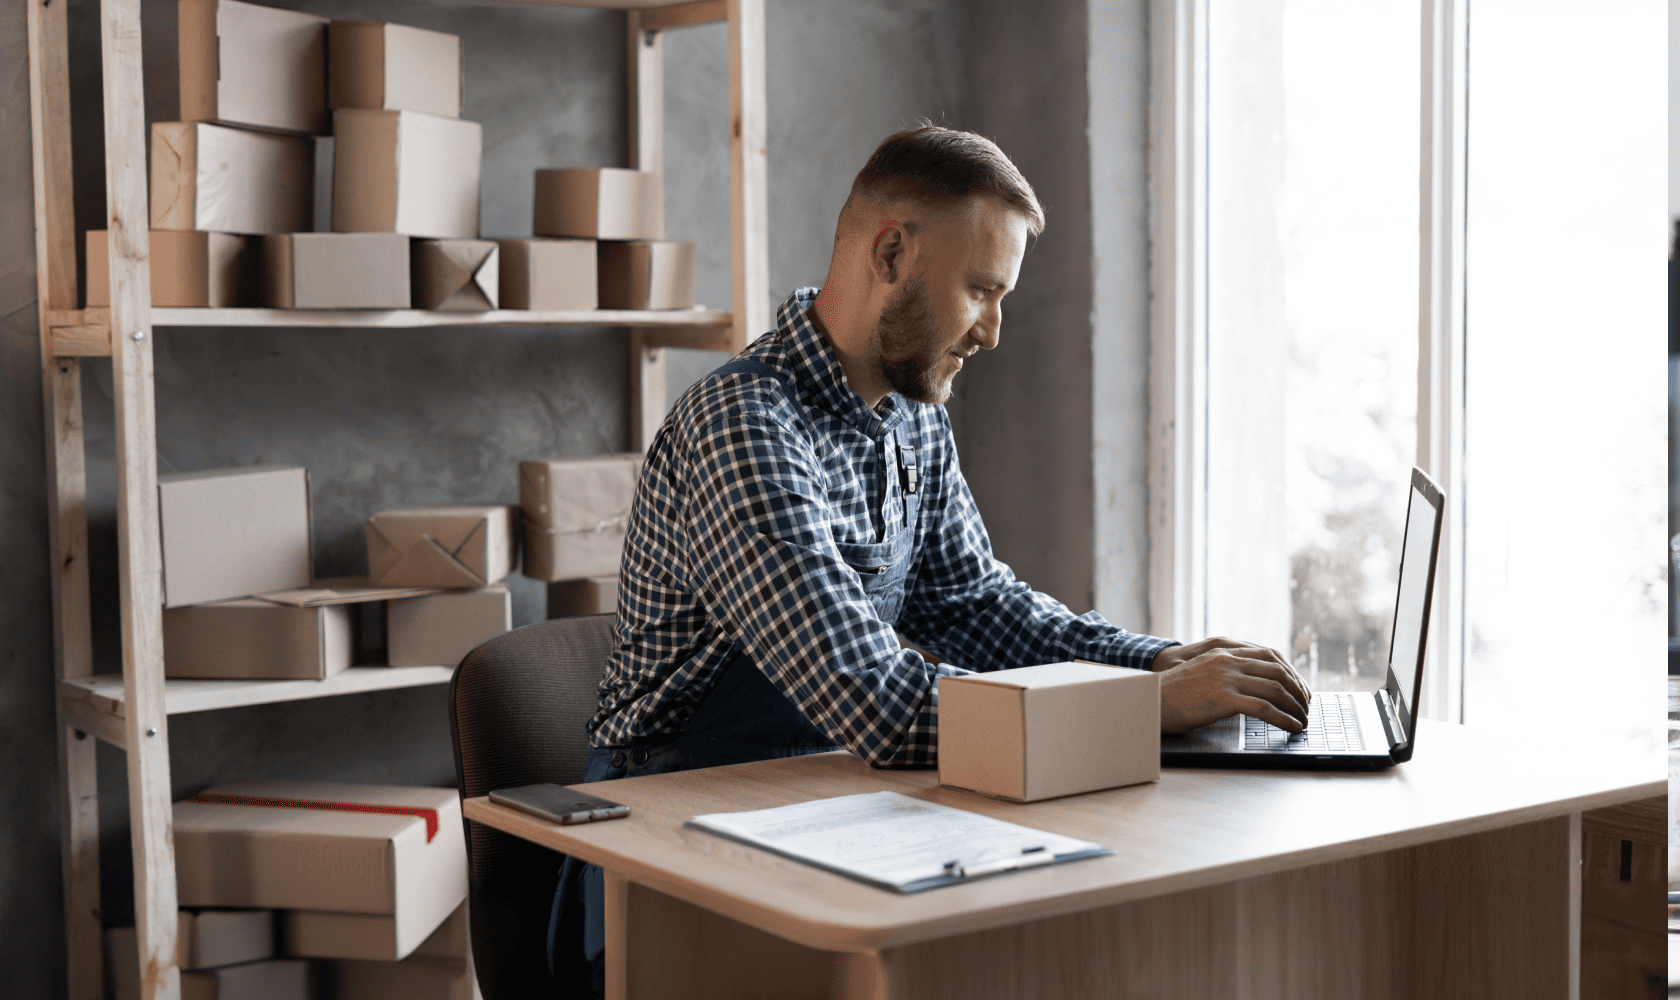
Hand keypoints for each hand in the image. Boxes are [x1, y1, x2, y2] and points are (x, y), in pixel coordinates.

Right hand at [1151, 636, 1310, 733]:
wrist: (1149, 701)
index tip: (1301, 689)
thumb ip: (1226, 672)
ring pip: (1276, 689)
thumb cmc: (1173, 694)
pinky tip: (1292, 728)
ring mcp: (1226, 677)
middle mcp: (1228, 660)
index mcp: (1224, 651)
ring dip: (1295, 707)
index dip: (1292, 672)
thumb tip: (1255, 689)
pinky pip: (1265, 708)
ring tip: (1303, 720)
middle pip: (1278, 671)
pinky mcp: (1224, 697)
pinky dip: (1284, 719)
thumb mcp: (1202, 673)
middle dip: (1298, 691)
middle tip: (1307, 707)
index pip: (1271, 655)